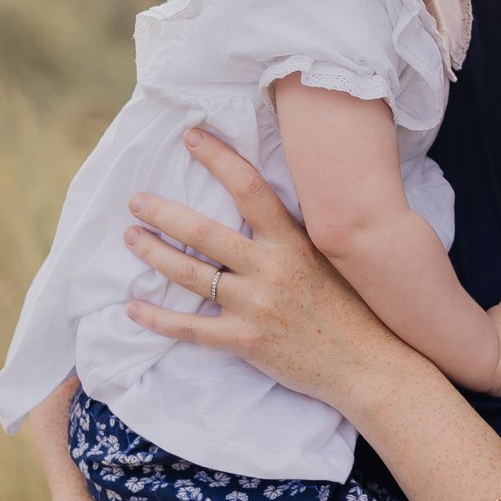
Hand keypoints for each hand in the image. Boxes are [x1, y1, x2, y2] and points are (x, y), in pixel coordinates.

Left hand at [121, 127, 411, 411]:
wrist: (368, 364)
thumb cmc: (353, 309)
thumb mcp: (329, 258)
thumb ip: (295, 233)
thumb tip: (263, 202)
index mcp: (293, 242)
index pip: (250, 188)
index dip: (217, 158)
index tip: (191, 136)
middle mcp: (272, 269)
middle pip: (205, 232)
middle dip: (164, 213)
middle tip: (136, 200)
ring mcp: (256, 306)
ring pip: (192, 275)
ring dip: (155, 254)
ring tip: (131, 238)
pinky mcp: (246, 341)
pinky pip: (192, 329)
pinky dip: (159, 318)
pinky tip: (134, 307)